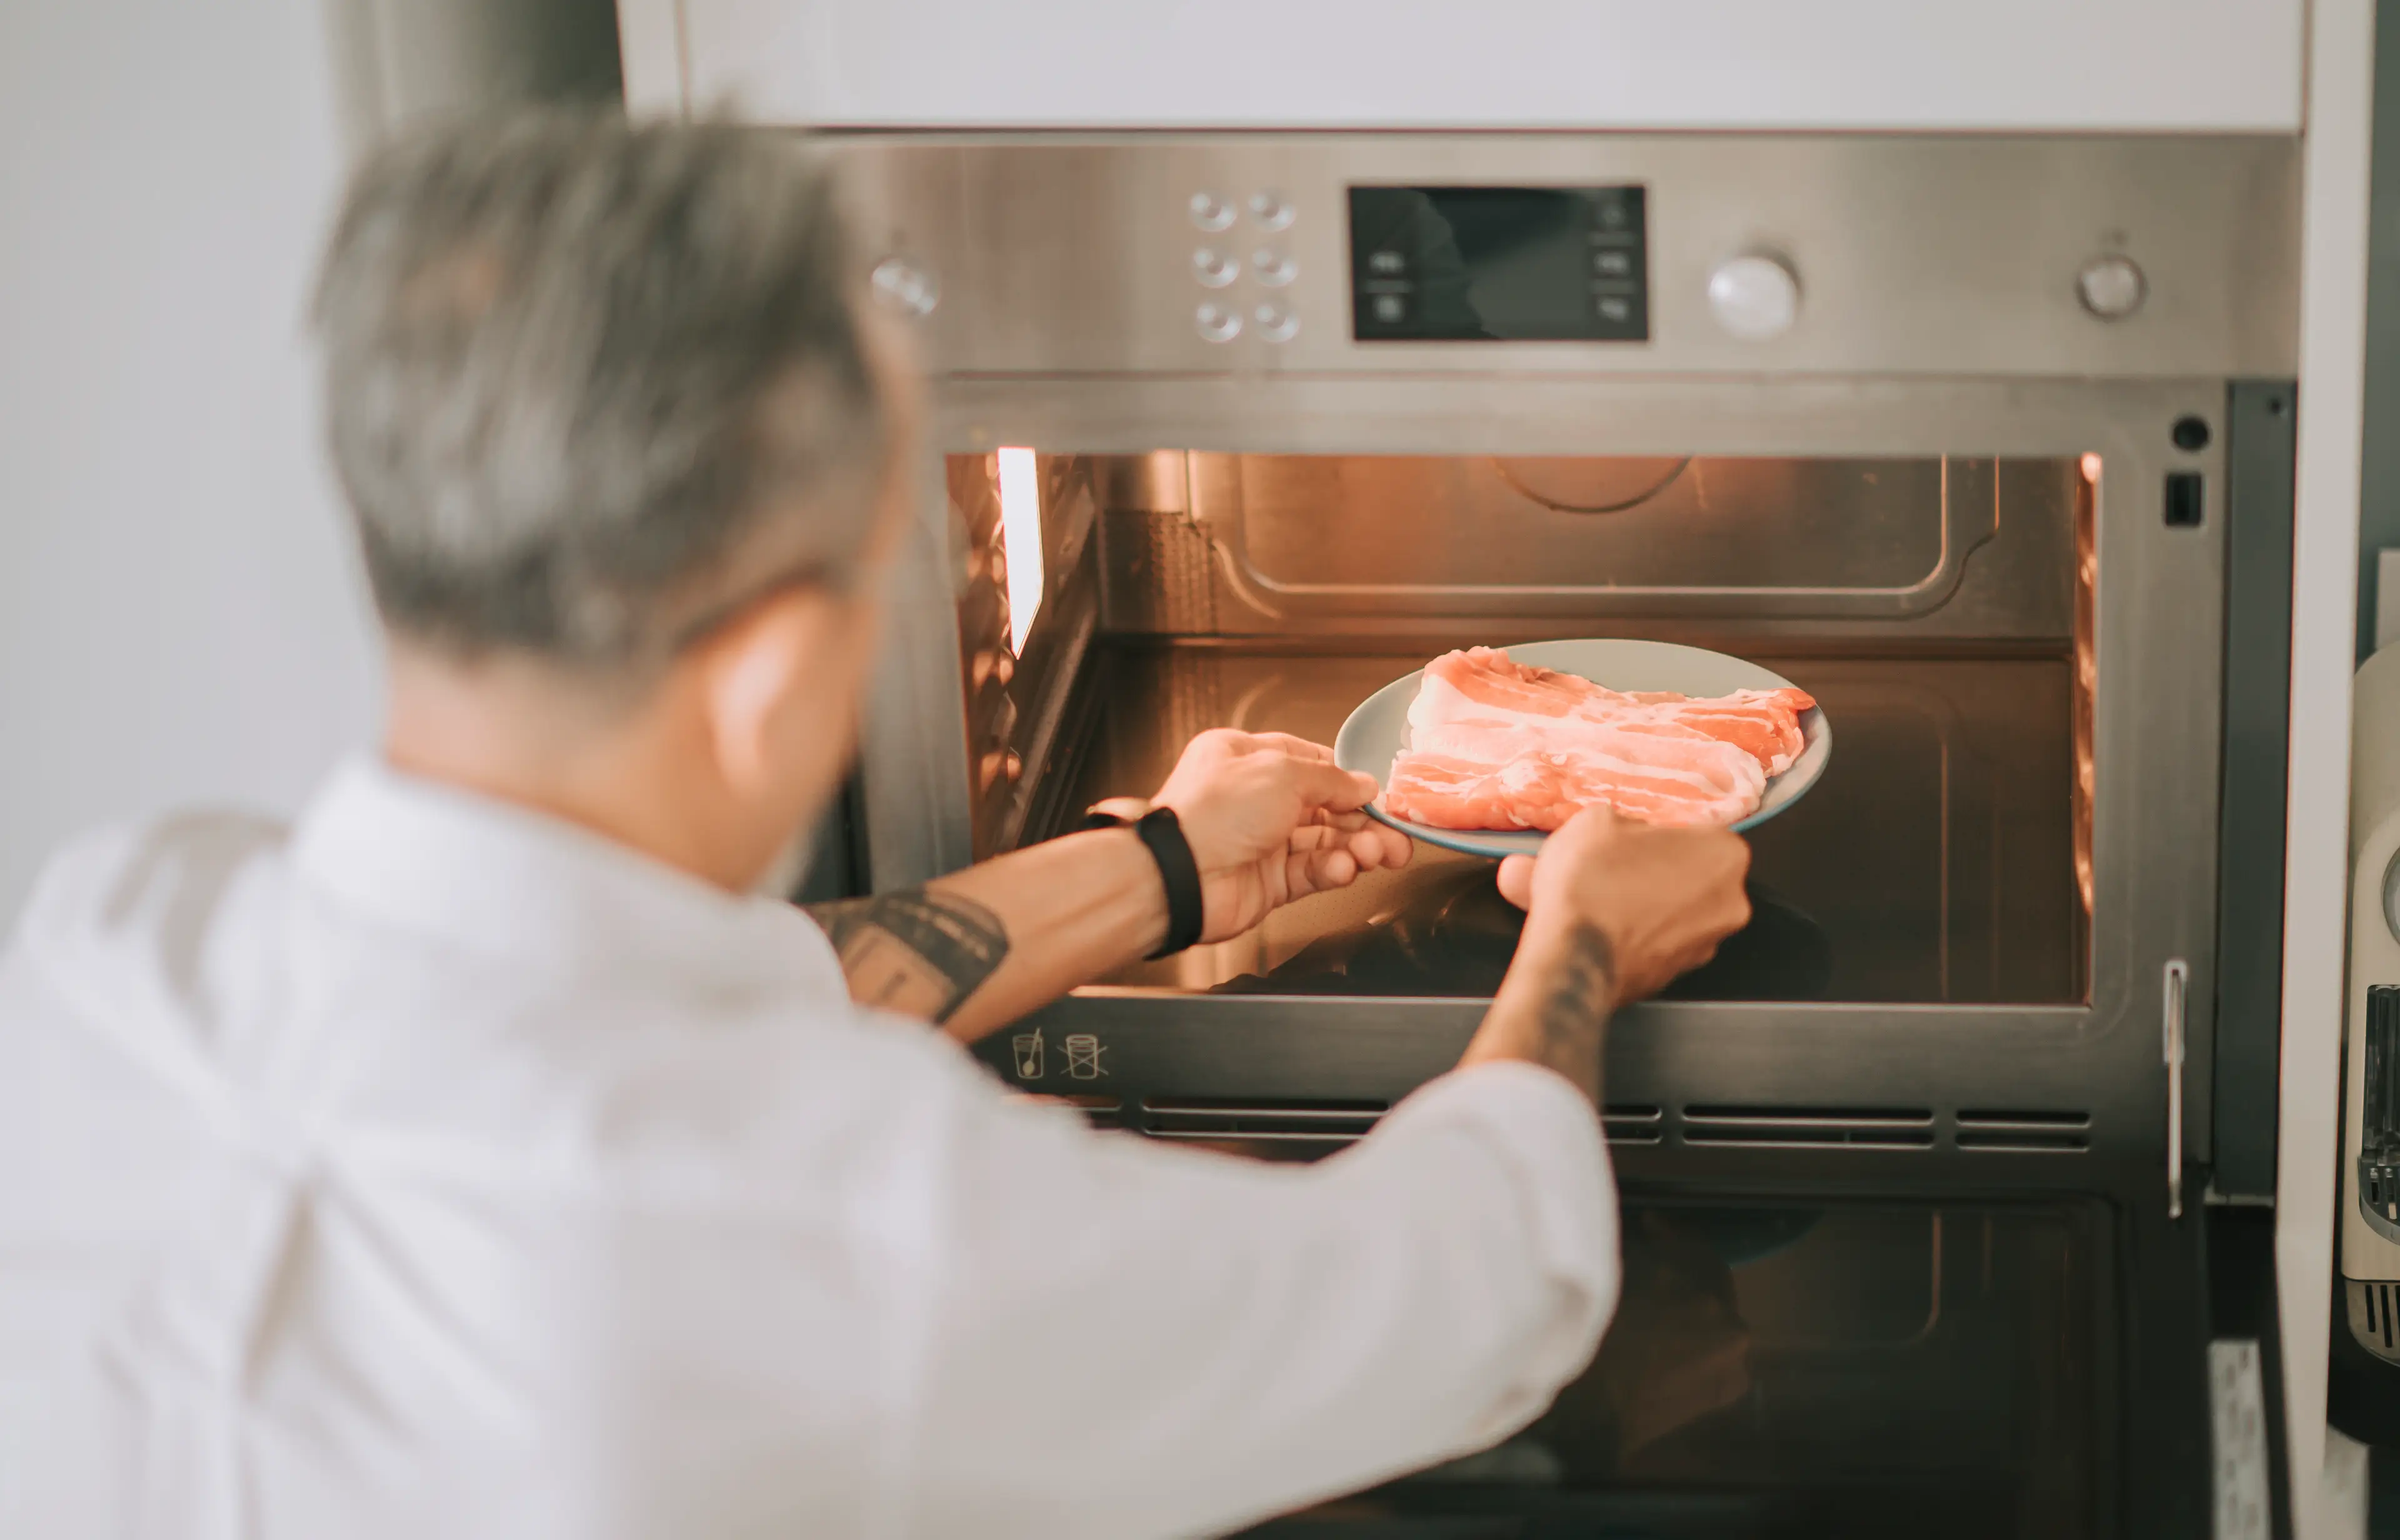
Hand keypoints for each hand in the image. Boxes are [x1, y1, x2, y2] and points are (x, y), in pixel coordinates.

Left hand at [1113, 729, 1413, 942]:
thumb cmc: (1213, 813)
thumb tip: (1363, 784)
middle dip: (1363, 820)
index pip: (1309, 762)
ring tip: (1378, 853)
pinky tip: (1347, 868)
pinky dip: (1334, 870)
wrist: (1182, 875)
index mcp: (1245, 758)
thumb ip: (1331, 779)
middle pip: (1323, 806)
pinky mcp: (1267, 881)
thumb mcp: (1282, 773)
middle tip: (1395, 834)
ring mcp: (1260, 841)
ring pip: (1323, 841)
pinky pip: (1311, 872)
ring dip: (1356, 847)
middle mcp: (1252, 798)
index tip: (1378, 793)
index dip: (1346, 778)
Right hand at [1495, 807, 1751, 1006]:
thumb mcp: (1598, 819)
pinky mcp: (1676, 977)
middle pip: (1693, 876)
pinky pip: (1658, 945)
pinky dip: (1637, 936)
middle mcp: (1731, 904)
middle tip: (1617, 869)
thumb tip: (1628, 836)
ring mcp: (1706, 946)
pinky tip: (1604, 929)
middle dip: (1659, 871)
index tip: (1633, 840)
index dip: (1661, 834)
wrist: (1570, 956)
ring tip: (1603, 901)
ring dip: (1648, 905)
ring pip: (1676, 914)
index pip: (1698, 832)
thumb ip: (1628, 823)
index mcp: (1725, 854)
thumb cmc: (1592, 880)